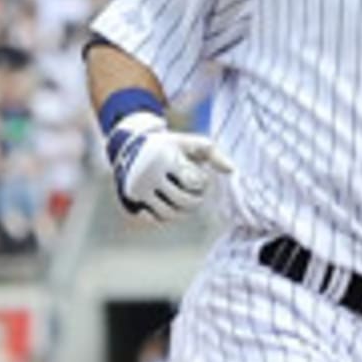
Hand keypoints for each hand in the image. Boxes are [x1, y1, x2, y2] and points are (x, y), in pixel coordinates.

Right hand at [108, 111, 232, 221]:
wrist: (129, 146)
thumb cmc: (168, 147)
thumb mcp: (189, 143)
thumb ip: (213, 154)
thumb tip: (232, 170)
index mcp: (165, 157)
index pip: (195, 183)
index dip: (202, 182)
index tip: (197, 175)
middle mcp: (149, 172)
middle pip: (185, 202)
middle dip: (195, 200)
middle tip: (193, 192)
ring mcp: (139, 187)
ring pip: (170, 214)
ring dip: (181, 210)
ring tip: (181, 197)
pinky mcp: (132, 198)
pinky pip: (155, 218)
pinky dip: (165, 215)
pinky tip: (167, 203)